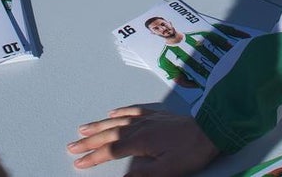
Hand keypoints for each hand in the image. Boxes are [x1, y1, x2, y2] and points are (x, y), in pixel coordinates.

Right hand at [67, 107, 219, 174]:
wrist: (210, 130)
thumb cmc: (190, 152)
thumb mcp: (168, 170)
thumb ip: (143, 174)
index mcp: (140, 141)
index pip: (111, 151)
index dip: (93, 158)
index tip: (78, 163)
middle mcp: (139, 127)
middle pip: (108, 135)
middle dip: (88, 142)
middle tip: (71, 147)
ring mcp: (147, 118)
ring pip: (116, 121)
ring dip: (98, 126)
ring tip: (82, 129)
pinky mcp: (155, 114)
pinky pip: (132, 111)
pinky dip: (120, 112)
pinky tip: (112, 113)